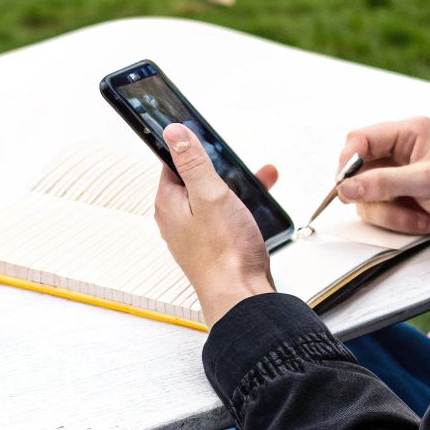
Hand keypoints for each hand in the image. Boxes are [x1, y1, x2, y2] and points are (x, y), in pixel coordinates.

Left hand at [154, 123, 277, 325]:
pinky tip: (258, 208)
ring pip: (214, 198)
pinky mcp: (213, 245)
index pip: (172, 162)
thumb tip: (173, 132)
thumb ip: (192, 162)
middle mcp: (177, 219)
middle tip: (239, 162)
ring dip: (237, 186)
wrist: (241, 297)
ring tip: (261, 179)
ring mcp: (195, 233)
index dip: (191, 148)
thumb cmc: (225, 252)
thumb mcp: (209, 194)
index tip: (208, 139)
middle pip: (196, 179)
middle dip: (221, 167)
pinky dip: (241, 207)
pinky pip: (225, 217)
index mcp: (169, 203)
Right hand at [338, 117, 429, 235]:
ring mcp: (400, 177)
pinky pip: (381, 211)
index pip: (361, 139)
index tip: (345, 185)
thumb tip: (347, 187)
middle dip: (375, 194)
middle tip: (388, 203)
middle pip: (360, 171)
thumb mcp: (426, 181)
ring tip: (420, 216)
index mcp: (409, 133)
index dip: (348, 161)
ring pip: (367, 196)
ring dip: (392, 213)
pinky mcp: (402, 199)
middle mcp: (401, 152)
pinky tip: (425, 221)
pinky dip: (400, 221)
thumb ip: (384, 182)